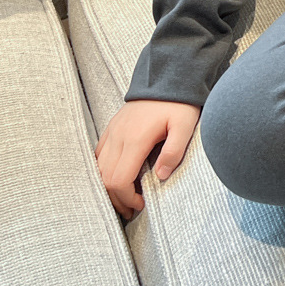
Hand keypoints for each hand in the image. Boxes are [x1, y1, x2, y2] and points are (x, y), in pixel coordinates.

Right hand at [94, 98, 201, 220]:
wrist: (168, 76)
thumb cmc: (179, 102)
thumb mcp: (185, 125)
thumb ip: (173, 151)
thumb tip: (160, 177)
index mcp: (135, 139)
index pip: (118, 180)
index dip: (126, 198)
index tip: (141, 205)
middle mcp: (118, 136)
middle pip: (105, 178)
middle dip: (117, 199)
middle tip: (132, 209)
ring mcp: (112, 131)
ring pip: (99, 168)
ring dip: (109, 187)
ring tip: (125, 198)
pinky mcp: (112, 127)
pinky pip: (99, 154)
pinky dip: (104, 171)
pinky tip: (117, 177)